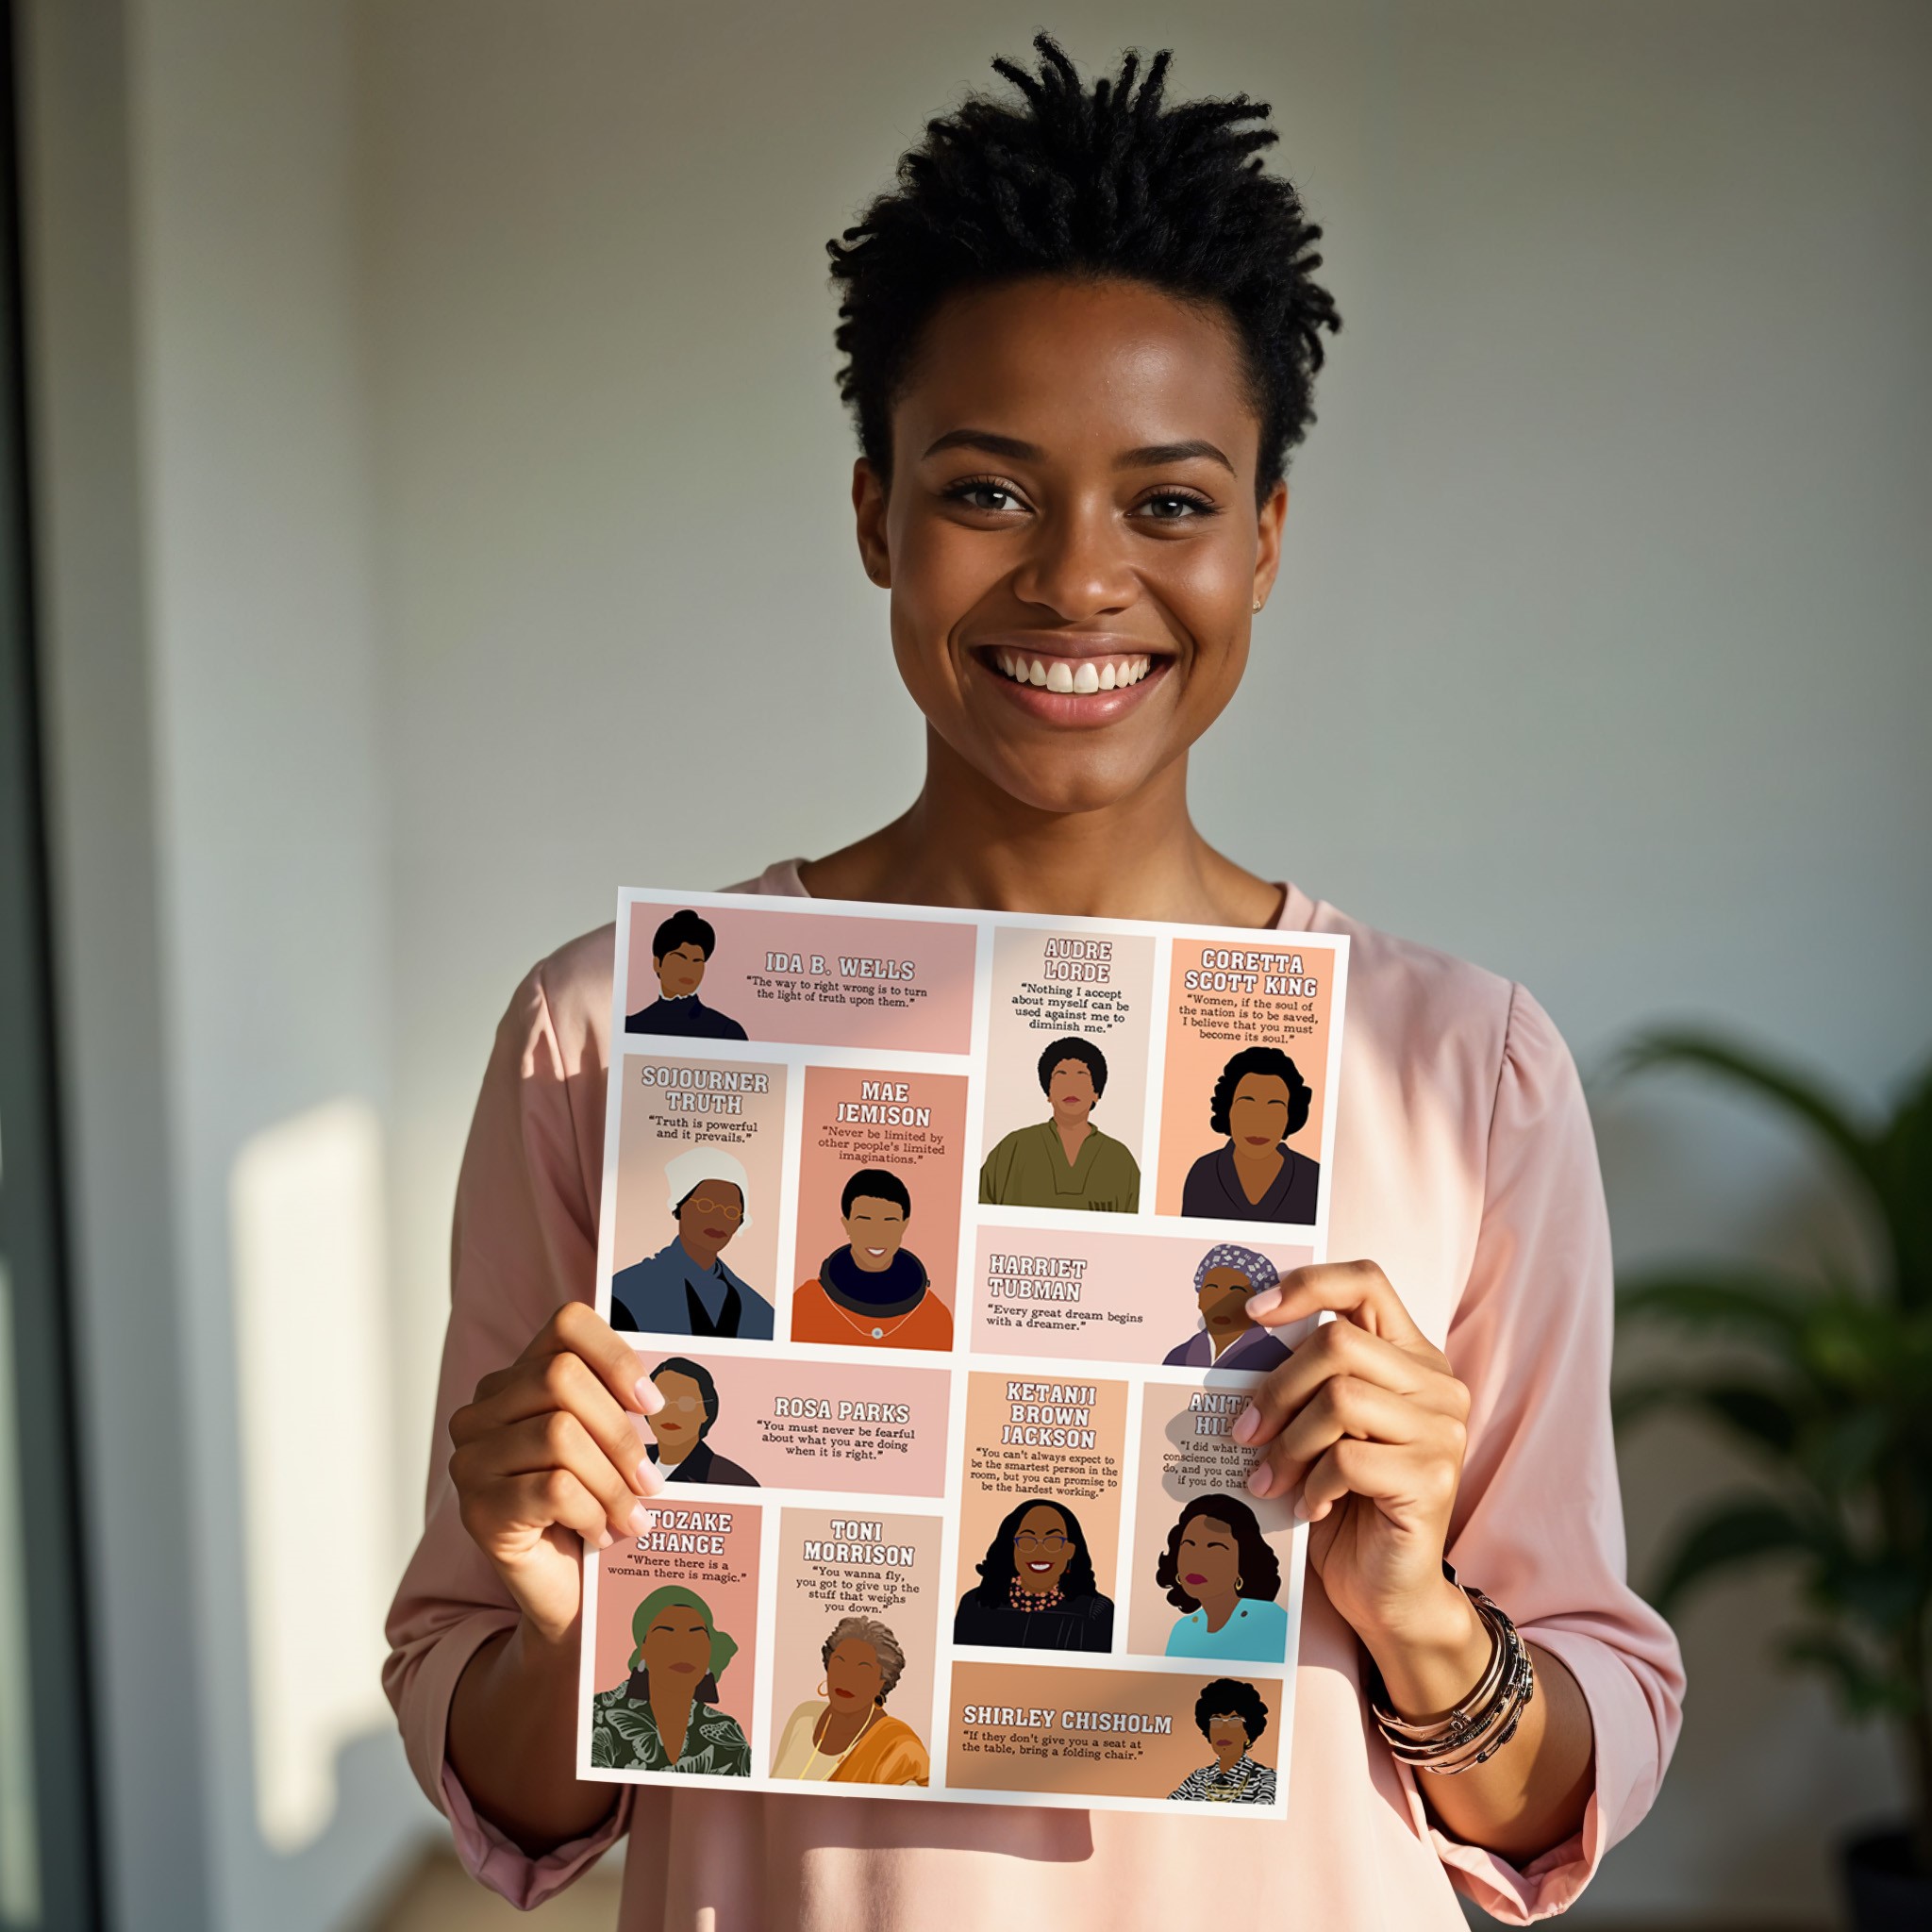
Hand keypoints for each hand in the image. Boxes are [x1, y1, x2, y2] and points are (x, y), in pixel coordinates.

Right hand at [448, 1301, 665, 1645]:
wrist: (565, 1593)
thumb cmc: (592, 1509)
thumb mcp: (606, 1446)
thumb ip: (622, 1404)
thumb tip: (674, 1386)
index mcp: (515, 1380)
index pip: (565, 1326)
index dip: (616, 1355)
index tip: (652, 1403)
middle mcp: (481, 1412)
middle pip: (562, 1378)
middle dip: (619, 1432)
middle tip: (652, 1479)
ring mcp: (471, 1460)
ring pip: (559, 1434)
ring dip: (612, 1482)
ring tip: (634, 1515)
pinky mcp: (476, 1510)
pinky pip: (552, 1489)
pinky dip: (592, 1512)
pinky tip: (603, 1534)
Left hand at [1234, 1260, 1477, 1672]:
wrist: (1388, 1593)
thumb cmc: (1347, 1503)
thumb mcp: (1322, 1429)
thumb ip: (1306, 1382)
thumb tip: (1236, 1342)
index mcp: (1412, 1358)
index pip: (1366, 1282)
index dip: (1306, 1284)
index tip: (1252, 1312)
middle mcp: (1437, 1385)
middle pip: (1338, 1341)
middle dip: (1277, 1386)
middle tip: (1244, 1431)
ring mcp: (1442, 1431)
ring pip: (1340, 1398)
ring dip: (1289, 1442)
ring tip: (1269, 1477)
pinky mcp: (1433, 1478)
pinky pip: (1348, 1458)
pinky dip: (1313, 1483)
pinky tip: (1308, 1506)